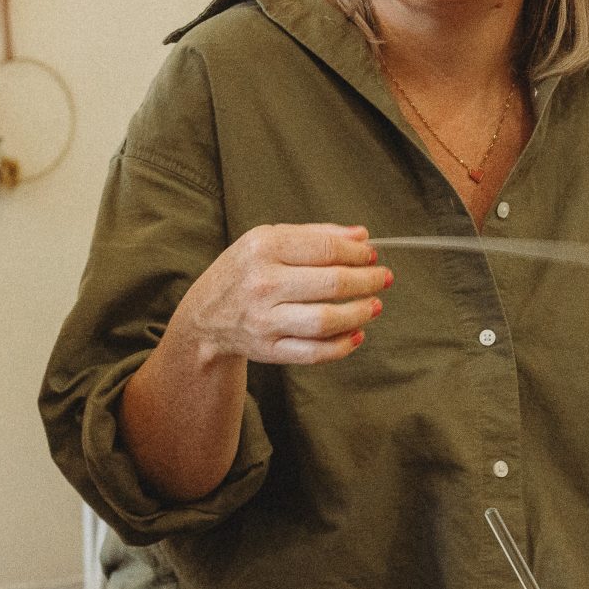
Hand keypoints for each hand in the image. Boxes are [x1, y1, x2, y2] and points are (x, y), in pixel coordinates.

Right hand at [178, 223, 391, 365]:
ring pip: (326, 321)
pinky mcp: (267, 350)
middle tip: (383, 279)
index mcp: (262, 248)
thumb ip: (315, 235)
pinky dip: (342, 345)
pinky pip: (314, 352)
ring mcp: (263, 320)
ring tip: (374, 306)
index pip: (325, 248)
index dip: (358, 253)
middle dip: (367, 281)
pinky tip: (356, 334)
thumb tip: (362, 236)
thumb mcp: (269, 240)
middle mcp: (262, 283)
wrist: (204, 316)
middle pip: (331, 283)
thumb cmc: (245, 271)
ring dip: (359, 313)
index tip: (372, 255)